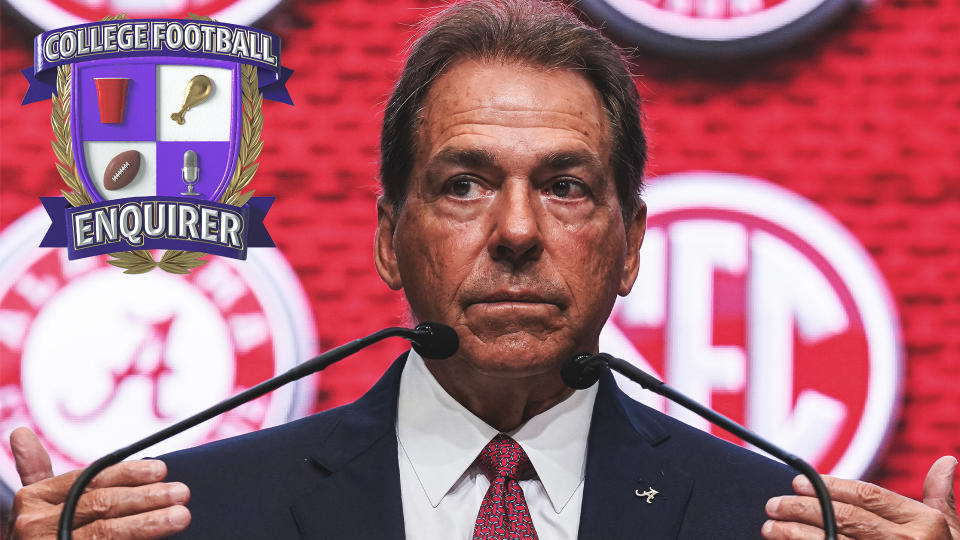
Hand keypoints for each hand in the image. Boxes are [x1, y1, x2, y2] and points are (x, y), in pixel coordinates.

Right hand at [7, 427, 190, 538]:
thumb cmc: (39, 533)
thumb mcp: (34, 503)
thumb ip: (35, 469)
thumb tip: (20, 432)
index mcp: (32, 498)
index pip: (90, 480)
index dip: (127, 473)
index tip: (162, 469)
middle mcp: (35, 524)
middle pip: (101, 505)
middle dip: (146, 498)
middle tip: (181, 493)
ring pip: (106, 533)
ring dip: (148, 523)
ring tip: (180, 516)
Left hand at [762, 456, 958, 539]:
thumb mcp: (949, 530)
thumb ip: (940, 497)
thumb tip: (946, 461)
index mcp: (924, 523)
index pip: (867, 495)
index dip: (830, 486)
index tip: (799, 482)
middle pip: (843, 517)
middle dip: (802, 508)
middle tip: (775, 504)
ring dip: (795, 534)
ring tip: (771, 527)